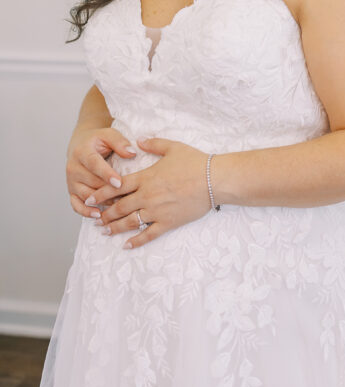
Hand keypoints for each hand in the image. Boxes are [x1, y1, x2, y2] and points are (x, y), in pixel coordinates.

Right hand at [67, 125, 136, 218]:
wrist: (80, 145)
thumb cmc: (98, 140)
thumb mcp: (109, 135)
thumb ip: (120, 142)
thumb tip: (131, 153)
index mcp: (82, 152)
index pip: (94, 164)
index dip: (106, 174)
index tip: (119, 183)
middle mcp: (73, 167)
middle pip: (92, 182)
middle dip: (109, 191)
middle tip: (126, 198)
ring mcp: (71, 181)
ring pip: (86, 195)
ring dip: (101, 202)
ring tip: (118, 207)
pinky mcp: (71, 191)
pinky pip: (76, 205)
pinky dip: (86, 212)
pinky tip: (98, 215)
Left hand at [95, 138, 209, 248]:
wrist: (214, 179)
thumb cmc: (195, 161)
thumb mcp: (173, 147)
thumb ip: (153, 144)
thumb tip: (138, 140)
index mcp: (146, 178)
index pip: (116, 187)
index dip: (100, 194)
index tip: (89, 198)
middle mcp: (147, 196)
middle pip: (119, 207)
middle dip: (104, 213)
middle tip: (94, 218)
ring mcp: (156, 211)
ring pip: (129, 222)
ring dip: (114, 227)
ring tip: (104, 231)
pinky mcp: (168, 222)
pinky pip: (148, 234)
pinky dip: (136, 241)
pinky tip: (126, 245)